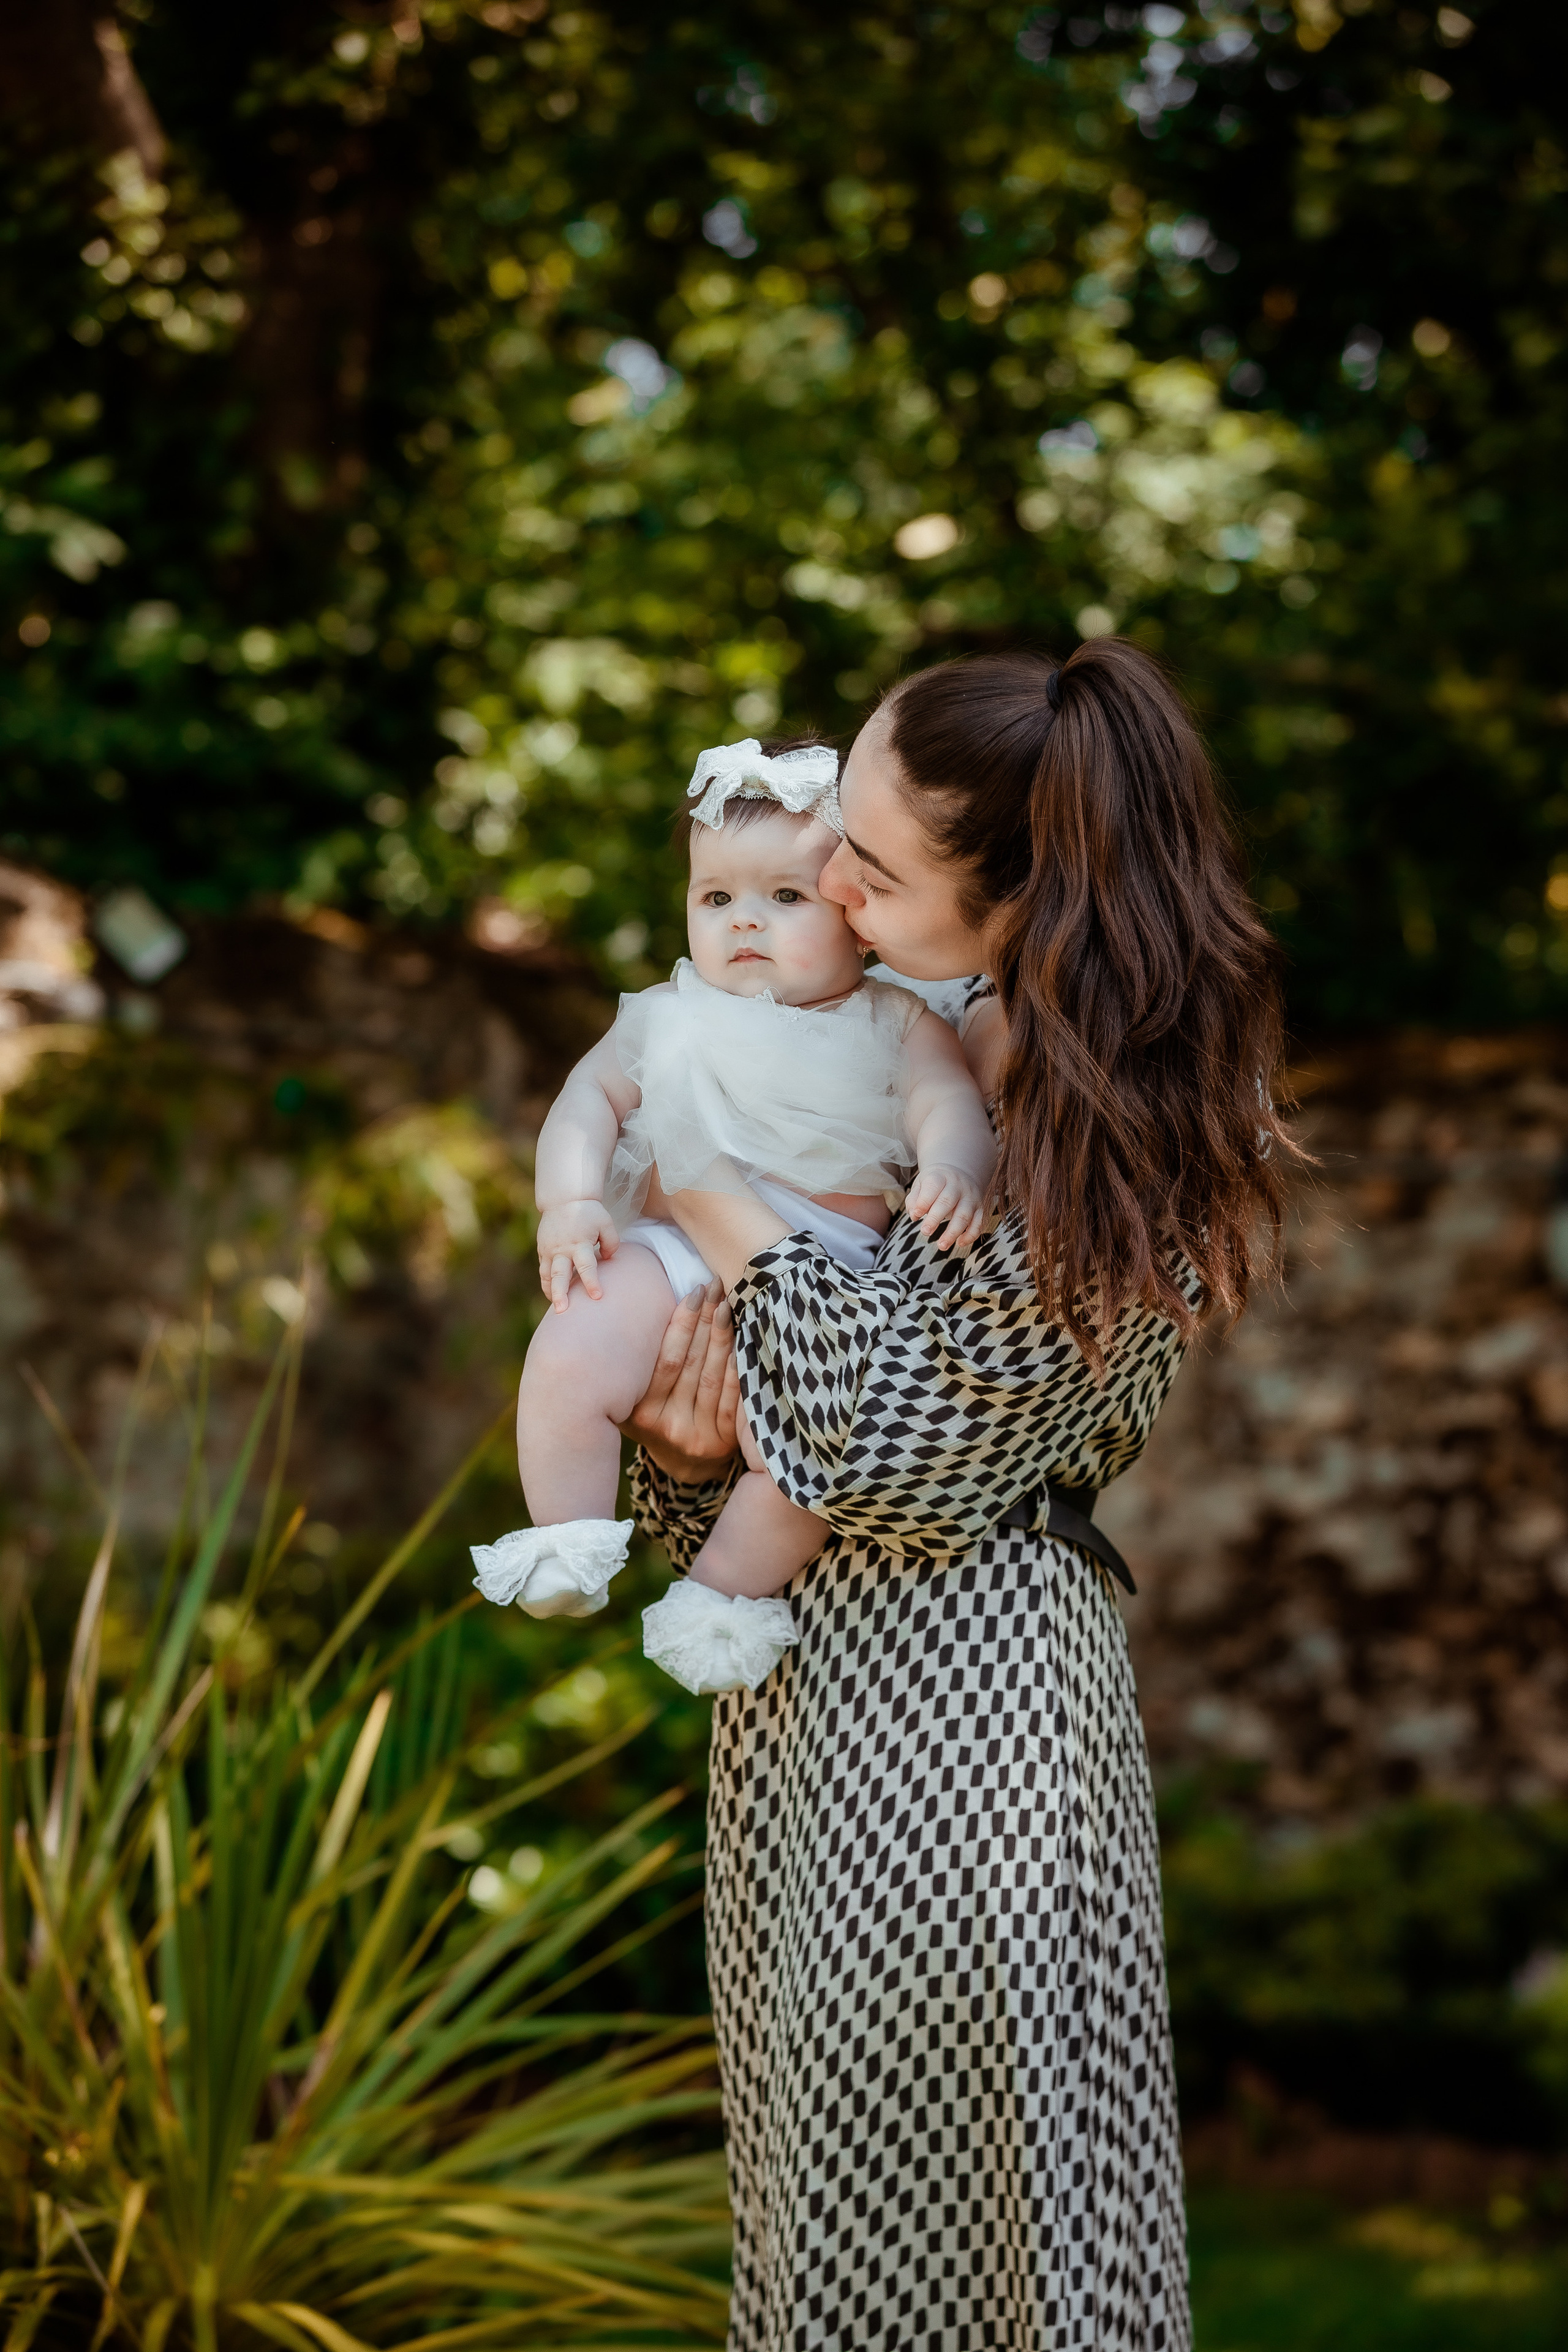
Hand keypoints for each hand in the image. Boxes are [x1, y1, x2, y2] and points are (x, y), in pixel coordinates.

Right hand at [536, 1198, 619, 1309]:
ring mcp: (550, 1250)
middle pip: (560, 1275)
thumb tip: (606, 1259)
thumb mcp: (606, 1223)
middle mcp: (562, 1249)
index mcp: (580, 1243)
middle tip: (562, 1311)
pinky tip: (553, 1294)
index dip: (592, 1282)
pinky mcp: (542, 1250)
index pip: (587, 1266)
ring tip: (556, 1308)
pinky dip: (547, 1283)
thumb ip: (611, 1243)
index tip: (597, 1297)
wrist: (564, 1199)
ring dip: (551, 1292)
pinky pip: (543, 1270)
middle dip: (561, 1294)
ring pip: (547, 1275)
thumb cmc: (588, 1212)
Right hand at [617, 1278, 739, 1484]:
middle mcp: (667, 1425)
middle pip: (690, 1364)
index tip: (694, 1291)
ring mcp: (696, 1436)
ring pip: (712, 1376)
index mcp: (640, 1412)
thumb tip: (640, 1304)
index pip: (666, 1360)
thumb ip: (640, 1363)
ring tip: (727, 1303)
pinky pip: (732, 1398)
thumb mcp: (637, 1394)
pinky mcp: (723, 1442)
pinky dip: (736, 1367)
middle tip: (715, 1286)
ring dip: (722, 1336)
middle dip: (704, 1320)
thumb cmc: (659, 1413)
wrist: (684, 1463)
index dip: (682, 1323)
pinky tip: (742, 1340)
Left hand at [905, 1163, 988, 1252]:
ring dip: (953, 1232)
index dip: (924, 1201)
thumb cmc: (937, 1183)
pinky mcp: (980, 1208)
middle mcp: (958, 1186)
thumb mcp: (922, 1183)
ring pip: (964, 1215)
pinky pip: (978, 1223)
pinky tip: (960, 1243)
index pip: (933, 1186)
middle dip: (935, 1218)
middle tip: (925, 1232)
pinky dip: (970, 1235)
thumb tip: (914, 1215)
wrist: (963, 1172)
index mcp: (941, 1177)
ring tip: (942, 1245)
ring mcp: (971, 1197)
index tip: (916, 1214)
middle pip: (947, 1202)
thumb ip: (914, 1199)